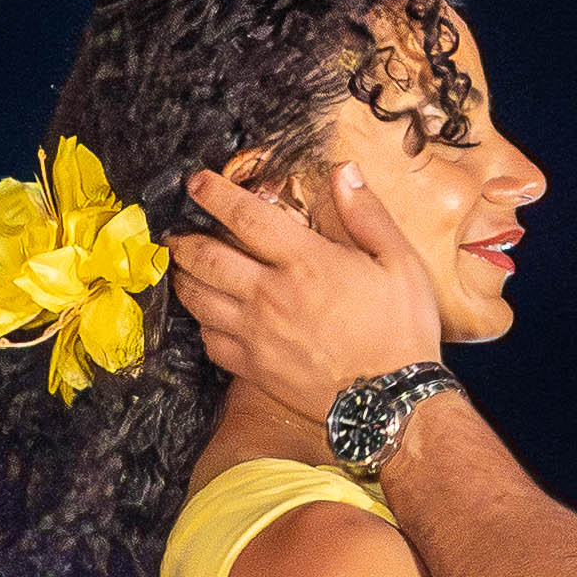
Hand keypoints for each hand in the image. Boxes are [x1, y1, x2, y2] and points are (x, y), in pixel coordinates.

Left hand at [169, 155, 440, 415]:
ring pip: (198, 299)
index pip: (244, 215)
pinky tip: (207, 317)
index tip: (197, 182)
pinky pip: (209, 341)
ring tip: (181, 268)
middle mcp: (270, 295)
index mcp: (305, 261)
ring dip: (183, 278)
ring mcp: (256, 334)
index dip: (214, 193)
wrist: (392, 403)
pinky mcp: (253, 368)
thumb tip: (345, 173)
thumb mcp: (400, 263)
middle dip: (183, 239)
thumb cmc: (402, 330)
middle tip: (174, 232)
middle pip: (205, 257)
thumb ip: (367, 215)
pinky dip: (201, 324)